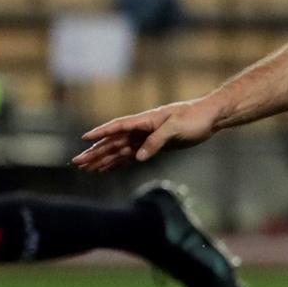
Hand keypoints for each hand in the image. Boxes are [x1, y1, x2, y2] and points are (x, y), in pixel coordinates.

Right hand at [74, 98, 220, 171]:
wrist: (210, 117)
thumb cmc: (195, 118)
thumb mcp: (176, 128)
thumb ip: (156, 142)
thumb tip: (138, 157)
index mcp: (145, 120)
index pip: (117, 126)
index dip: (101, 132)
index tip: (84, 138)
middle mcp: (142, 129)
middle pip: (113, 142)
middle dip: (95, 152)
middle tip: (77, 162)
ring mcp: (146, 138)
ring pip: (119, 150)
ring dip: (103, 159)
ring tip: (86, 168)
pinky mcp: (154, 146)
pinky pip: (131, 155)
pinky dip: (119, 162)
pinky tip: (107, 168)